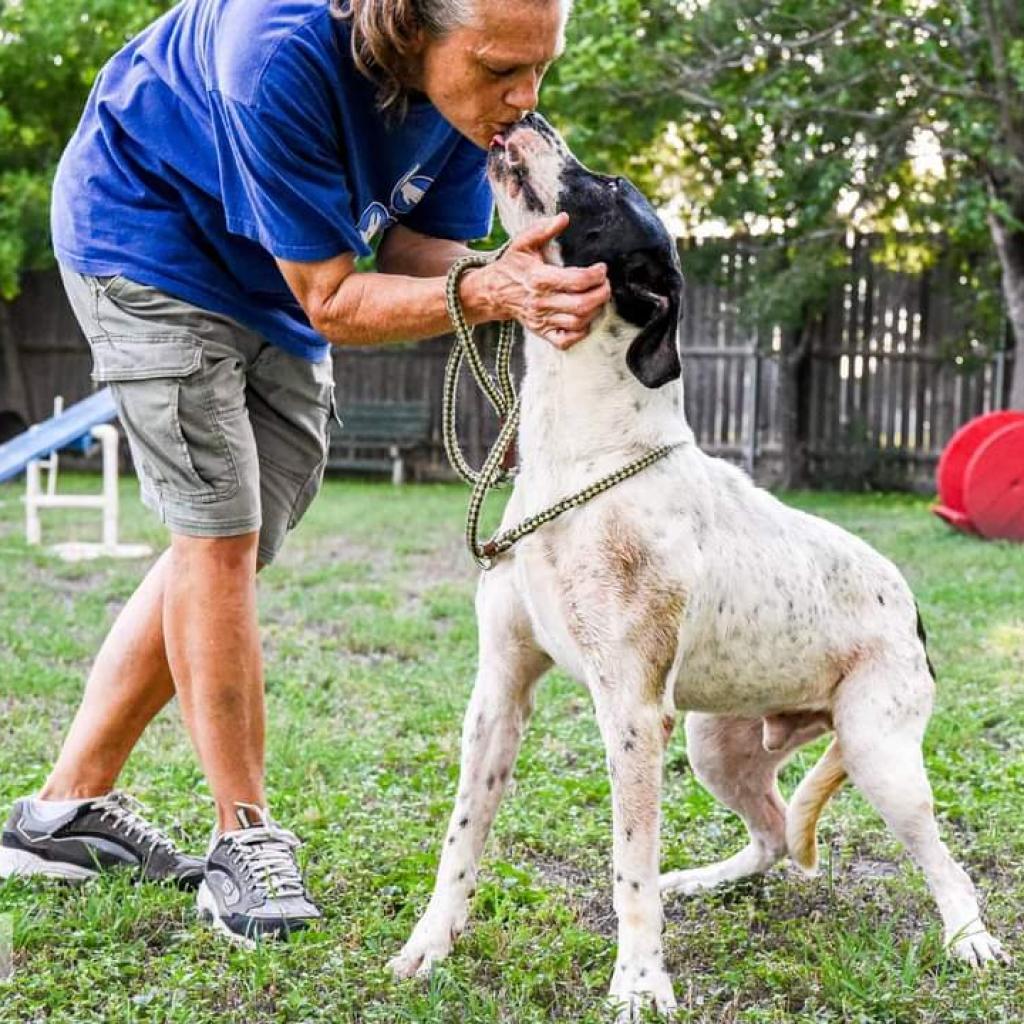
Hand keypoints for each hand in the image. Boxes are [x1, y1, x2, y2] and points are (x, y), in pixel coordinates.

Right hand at [480, 213, 610, 348]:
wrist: (492, 293)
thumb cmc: (511, 267)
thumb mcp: (523, 243)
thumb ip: (543, 229)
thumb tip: (564, 217)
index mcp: (539, 279)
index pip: (576, 280)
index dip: (595, 275)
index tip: (601, 268)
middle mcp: (541, 302)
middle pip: (582, 305)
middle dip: (601, 294)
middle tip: (605, 284)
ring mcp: (542, 320)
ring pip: (577, 323)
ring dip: (594, 311)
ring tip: (597, 298)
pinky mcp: (541, 332)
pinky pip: (565, 341)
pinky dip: (580, 333)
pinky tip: (584, 319)